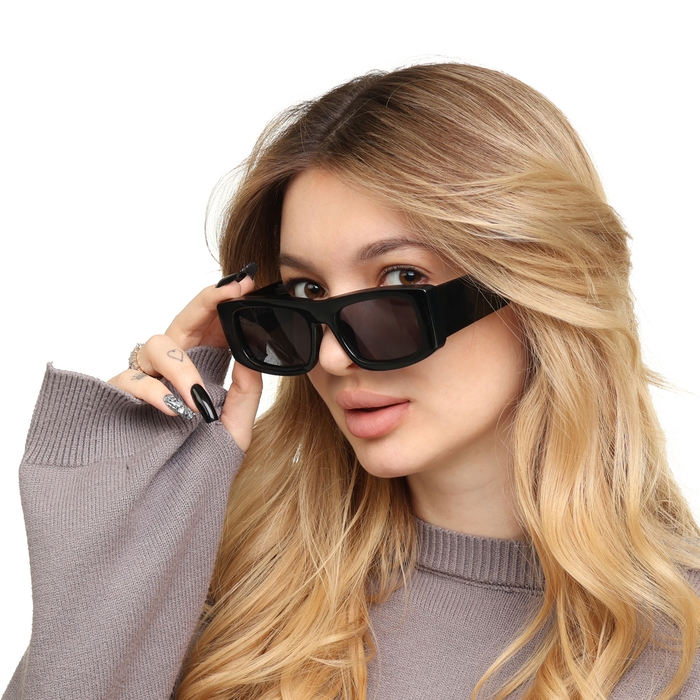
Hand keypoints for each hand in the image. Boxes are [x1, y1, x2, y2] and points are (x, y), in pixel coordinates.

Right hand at [108, 270, 262, 450]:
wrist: (176, 494)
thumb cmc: (205, 457)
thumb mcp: (237, 425)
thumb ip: (247, 391)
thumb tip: (253, 354)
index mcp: (204, 364)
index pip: (213, 323)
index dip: (226, 300)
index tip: (246, 284)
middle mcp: (175, 365)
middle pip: (184, 319)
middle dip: (207, 302)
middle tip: (231, 293)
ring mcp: (148, 378)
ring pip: (156, 344)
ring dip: (181, 366)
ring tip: (197, 397)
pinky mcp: (123, 396)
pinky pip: (132, 380)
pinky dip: (154, 392)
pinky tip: (174, 409)